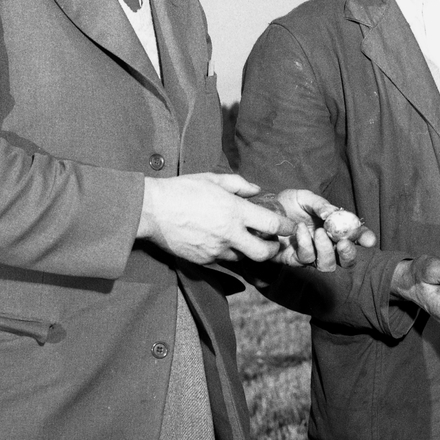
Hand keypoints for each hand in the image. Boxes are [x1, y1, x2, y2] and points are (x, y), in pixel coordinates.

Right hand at [138, 173, 295, 265]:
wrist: (151, 210)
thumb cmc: (181, 190)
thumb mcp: (212, 179)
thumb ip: (238, 184)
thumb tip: (256, 190)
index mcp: (234, 212)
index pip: (271, 224)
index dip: (285, 227)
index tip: (288, 226)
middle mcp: (229, 235)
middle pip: (263, 253)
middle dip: (273, 249)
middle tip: (273, 243)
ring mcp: (216, 251)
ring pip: (242, 258)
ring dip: (247, 251)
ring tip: (243, 239)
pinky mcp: (203, 261)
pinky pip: (222, 260)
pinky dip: (227, 252)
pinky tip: (220, 241)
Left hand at [252, 190, 376, 271]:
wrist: (263, 209)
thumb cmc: (288, 203)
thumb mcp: (306, 198)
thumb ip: (321, 205)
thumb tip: (333, 214)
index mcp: (334, 229)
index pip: (356, 238)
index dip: (365, 240)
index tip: (369, 240)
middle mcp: (326, 244)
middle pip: (346, 260)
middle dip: (349, 254)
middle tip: (344, 243)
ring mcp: (311, 254)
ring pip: (327, 265)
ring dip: (326, 250)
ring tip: (317, 232)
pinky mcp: (294, 260)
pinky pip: (306, 259)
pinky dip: (305, 244)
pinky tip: (300, 231)